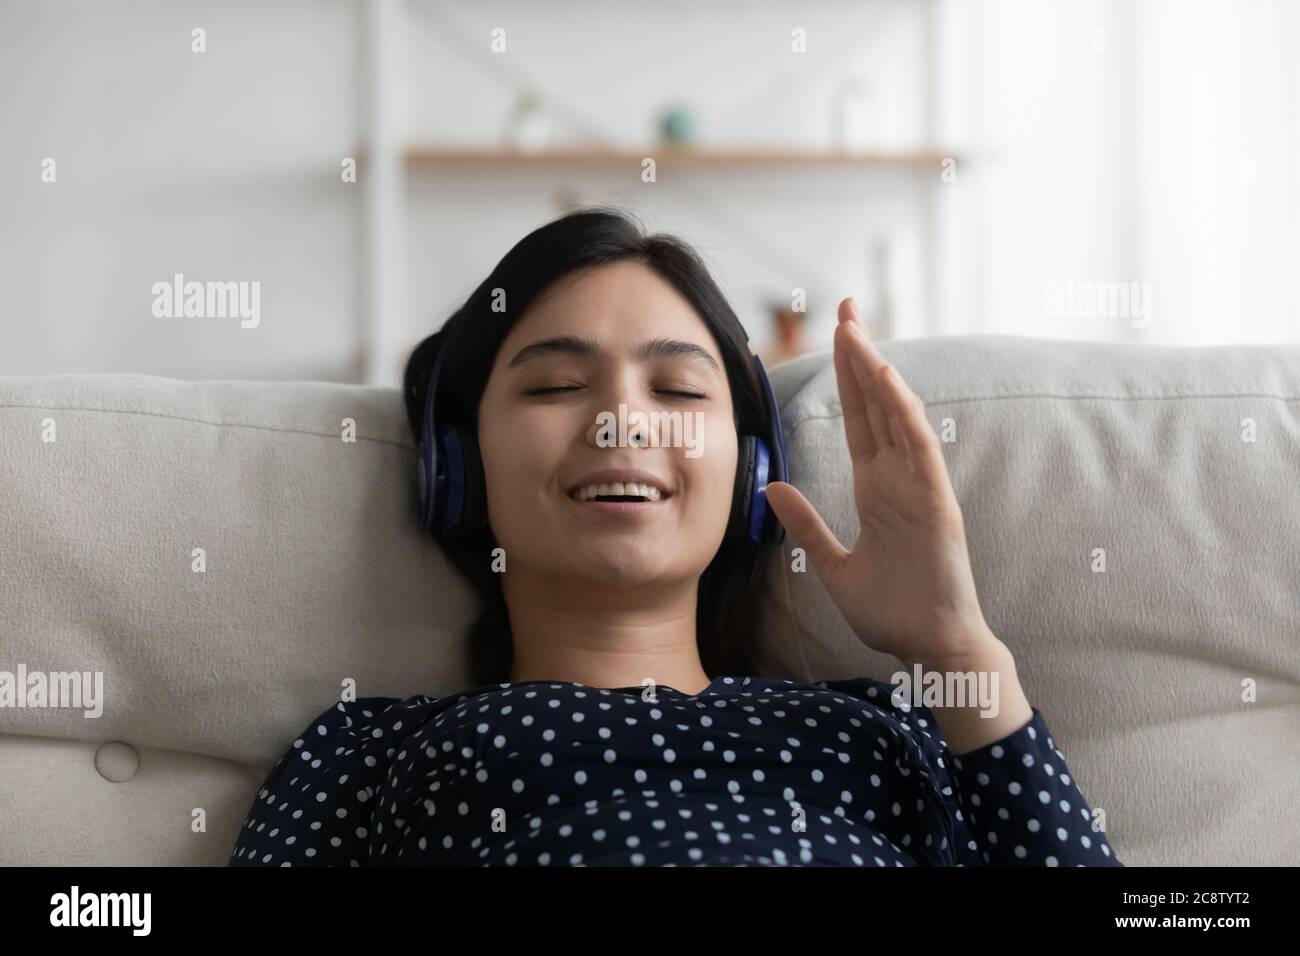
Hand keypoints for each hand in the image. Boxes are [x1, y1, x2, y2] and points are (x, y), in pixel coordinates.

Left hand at [765, 297, 999, 670]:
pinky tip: (884, 376)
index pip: (858, 418)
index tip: (835, 334)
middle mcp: (897, 477)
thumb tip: (772, 488)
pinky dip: (901, 408)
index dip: (846, 376)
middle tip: (845, 305)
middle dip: (859, 353)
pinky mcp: (936, 501)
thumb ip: (806, 525)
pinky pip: (918, 445)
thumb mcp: (834, 566)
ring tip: (855, 325)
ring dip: (875, 368)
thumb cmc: (892, 611)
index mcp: (876, 487)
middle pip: (875, 402)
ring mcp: (919, 485)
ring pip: (895, 412)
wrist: (929, 648)